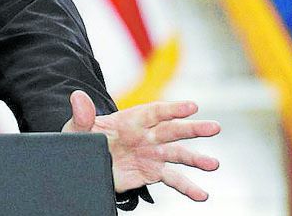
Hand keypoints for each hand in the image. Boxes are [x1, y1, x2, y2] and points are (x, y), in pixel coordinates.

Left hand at [61, 90, 220, 199]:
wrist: (85, 162)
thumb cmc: (83, 138)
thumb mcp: (77, 128)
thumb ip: (81, 115)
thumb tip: (77, 96)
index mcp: (130, 119)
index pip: (154, 112)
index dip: (172, 109)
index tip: (192, 107)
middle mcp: (146, 135)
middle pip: (172, 130)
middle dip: (193, 129)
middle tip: (214, 128)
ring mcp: (151, 153)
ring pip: (178, 155)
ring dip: (196, 159)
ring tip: (213, 164)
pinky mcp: (151, 172)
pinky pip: (172, 179)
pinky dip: (187, 187)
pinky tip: (201, 194)